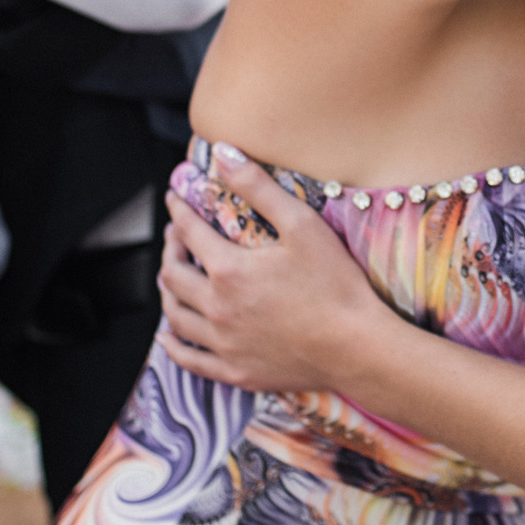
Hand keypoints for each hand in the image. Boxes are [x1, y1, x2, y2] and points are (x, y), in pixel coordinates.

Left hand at [156, 147, 386, 391]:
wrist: (357, 347)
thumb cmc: (336, 284)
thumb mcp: (302, 224)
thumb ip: (259, 187)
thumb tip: (224, 153)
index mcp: (228, 270)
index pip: (189, 232)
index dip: (179, 210)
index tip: (175, 199)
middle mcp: (216, 308)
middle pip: (173, 275)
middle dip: (170, 248)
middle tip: (175, 235)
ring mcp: (223, 344)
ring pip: (176, 316)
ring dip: (168, 291)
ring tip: (172, 278)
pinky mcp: (235, 371)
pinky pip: (189, 360)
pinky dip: (173, 345)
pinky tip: (169, 336)